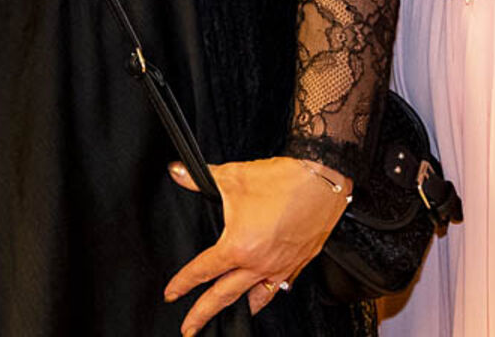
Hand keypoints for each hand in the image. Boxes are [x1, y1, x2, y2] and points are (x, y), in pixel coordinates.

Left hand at [162, 157, 350, 334]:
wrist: (322, 180)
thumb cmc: (282, 180)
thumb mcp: (233, 177)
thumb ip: (200, 178)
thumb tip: (178, 172)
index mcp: (239, 247)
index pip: (202, 271)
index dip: (182, 283)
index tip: (171, 293)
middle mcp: (259, 264)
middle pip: (223, 297)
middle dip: (202, 314)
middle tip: (190, 329)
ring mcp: (281, 266)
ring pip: (255, 298)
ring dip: (239, 310)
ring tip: (230, 318)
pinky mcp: (299, 262)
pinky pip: (280, 287)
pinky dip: (268, 293)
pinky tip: (266, 293)